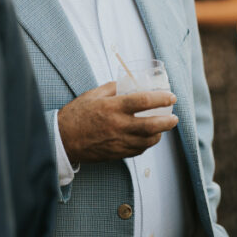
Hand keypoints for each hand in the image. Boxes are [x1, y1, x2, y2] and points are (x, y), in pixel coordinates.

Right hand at [57, 82, 177, 162]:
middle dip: (168, 122)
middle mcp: (118, 125)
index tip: (171, 97)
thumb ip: (113, 87)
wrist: (62, 139)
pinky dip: (146, 144)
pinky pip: (137, 150)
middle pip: (151, 125)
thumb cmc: (76, 114)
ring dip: (159, 134)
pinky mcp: (116, 153)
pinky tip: (148, 138)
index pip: (144, 101)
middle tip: (174, 118)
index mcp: (113, 107)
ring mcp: (118, 142)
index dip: (161, 99)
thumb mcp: (93, 94)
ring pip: (147, 141)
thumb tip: (130, 83)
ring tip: (163, 127)